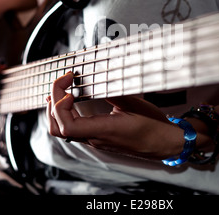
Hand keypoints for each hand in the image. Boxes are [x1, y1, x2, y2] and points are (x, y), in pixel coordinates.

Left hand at [46, 72, 184, 159]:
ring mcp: (95, 140)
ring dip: (56, 108)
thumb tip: (95, 75)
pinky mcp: (98, 138)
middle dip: (53, 101)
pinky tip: (70, 100)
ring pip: (62, 130)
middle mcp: (95, 139)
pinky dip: (65, 113)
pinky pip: (72, 128)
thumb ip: (111, 90)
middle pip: (57, 128)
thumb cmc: (154, 127)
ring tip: (62, 89)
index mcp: (104, 131)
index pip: (66, 125)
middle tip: (63, 81)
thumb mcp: (134, 102)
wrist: (165, 143)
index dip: (59, 104)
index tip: (67, 84)